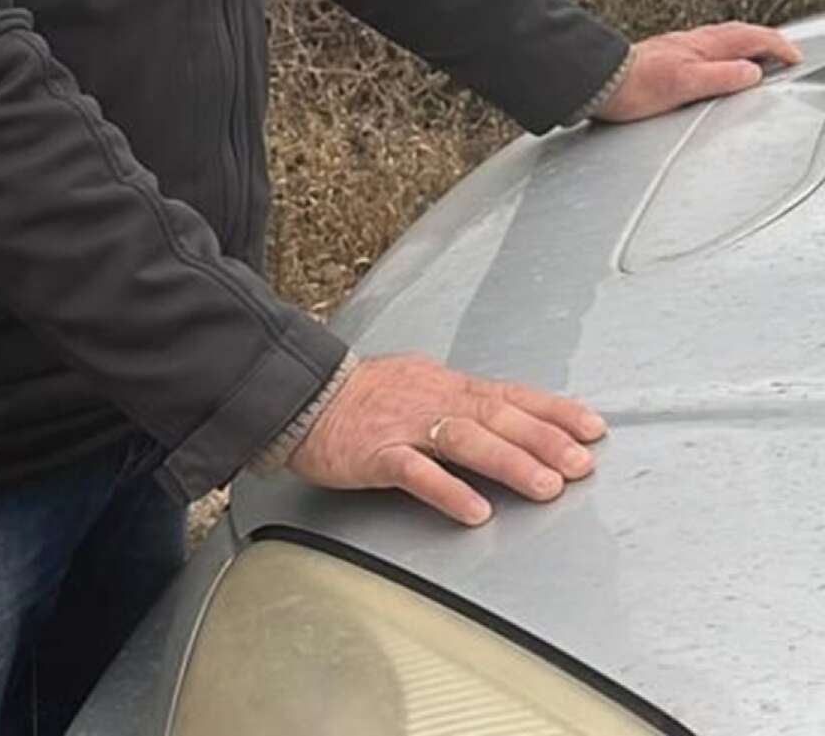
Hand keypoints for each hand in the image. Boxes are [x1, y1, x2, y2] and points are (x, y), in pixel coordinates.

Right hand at [287, 353, 605, 525]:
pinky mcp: (376, 452)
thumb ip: (463, 404)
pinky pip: (415, 471)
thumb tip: (511, 418)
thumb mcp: (421, 386)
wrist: (303, 395)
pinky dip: (447, 489)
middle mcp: (434, 399)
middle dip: (544, 438)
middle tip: (582, 463)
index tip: (592, 426)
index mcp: (447, 385)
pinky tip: (473, 509)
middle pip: (497, 415)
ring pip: (465, 439)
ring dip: (509, 462)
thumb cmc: (364, 396)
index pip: (511, 394)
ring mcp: (405, 425)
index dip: (553, 410)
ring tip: (546, 486)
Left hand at [597, 24, 802, 123]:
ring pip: (722, 39)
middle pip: (738, 33)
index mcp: (701, 46)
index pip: (748, 38)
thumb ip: (721, 77)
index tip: (792, 56)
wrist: (599, 82)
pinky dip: (725, 52)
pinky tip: (719, 62)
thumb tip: (752, 72)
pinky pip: (708, 48)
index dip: (775, 46)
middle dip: (765, 40)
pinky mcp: (668, 57)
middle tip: (783, 51)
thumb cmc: (635, 86)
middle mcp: (692, 42)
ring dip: (745, 44)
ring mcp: (679, 48)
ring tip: (759, 55)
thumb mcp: (684, 85)